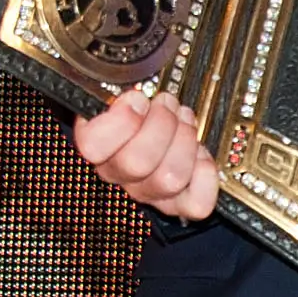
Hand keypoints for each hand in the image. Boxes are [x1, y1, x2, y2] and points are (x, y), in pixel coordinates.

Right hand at [72, 87, 218, 219]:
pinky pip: (197, 203)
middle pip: (138, 162)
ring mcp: (149, 193)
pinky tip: (200, 153)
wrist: (152, 130)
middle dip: (161, 124)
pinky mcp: (179, 204)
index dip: (121, 120)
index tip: (137, 99)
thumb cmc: (135, 112)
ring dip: (185, 141)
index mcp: (96, 147)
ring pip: (170, 179)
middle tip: (167, 103)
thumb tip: (136, 96)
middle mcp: (119, 176)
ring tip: (185, 120)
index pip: (93, 147)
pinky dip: (205, 174)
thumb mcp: (117, 96)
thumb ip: (117, 93)